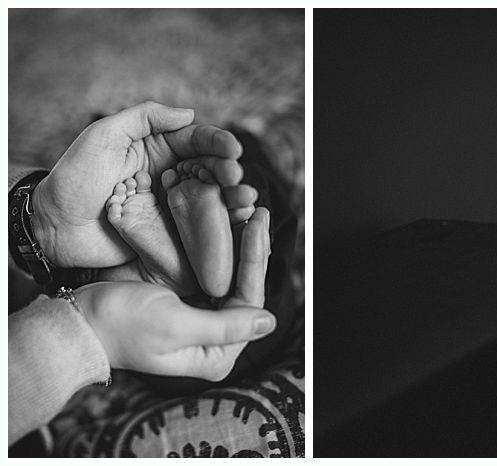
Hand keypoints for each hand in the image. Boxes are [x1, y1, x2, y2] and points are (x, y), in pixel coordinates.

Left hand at [30, 101, 245, 267]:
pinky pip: (202, 226)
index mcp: (158, 148)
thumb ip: (143, 118)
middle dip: (230, 171)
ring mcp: (173, 205)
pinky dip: (223, 223)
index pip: (197, 141)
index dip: (218, 143)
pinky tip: (239, 221)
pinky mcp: (172, 232)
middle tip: (237, 178)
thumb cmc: (74, 178)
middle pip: (211, 169)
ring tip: (245, 200)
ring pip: (212, 197)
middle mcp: (171, 174)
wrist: (53, 226)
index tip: (233, 150)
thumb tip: (190, 114)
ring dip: (233, 198)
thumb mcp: (103, 136)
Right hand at [74, 207, 272, 379]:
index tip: (258, 225)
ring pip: (232, 280)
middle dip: (252, 251)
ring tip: (251, 215)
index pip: (250, 302)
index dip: (255, 261)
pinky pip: (213, 276)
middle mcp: (214, 342)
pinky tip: (228, 227)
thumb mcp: (174, 325)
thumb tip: (269, 323)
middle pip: (245, 289)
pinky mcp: (188, 307)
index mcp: (216, 355)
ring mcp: (202, 324)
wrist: (78, 322)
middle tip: (260, 213)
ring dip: (240, 248)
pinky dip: (221, 251)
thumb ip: (224, 327)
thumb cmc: (119, 325)